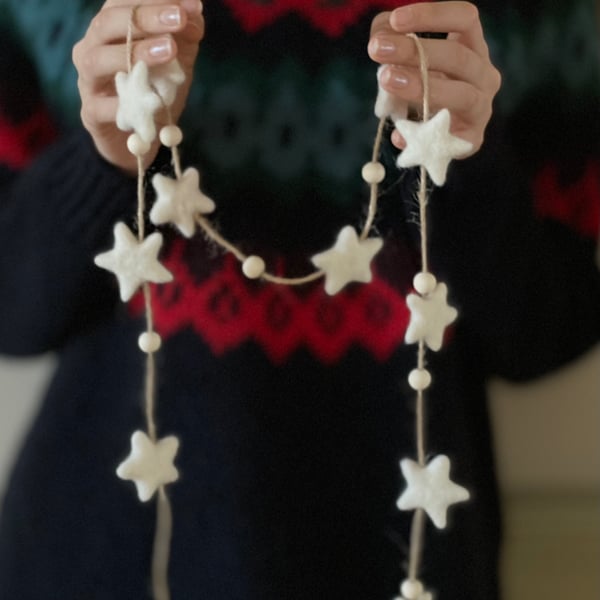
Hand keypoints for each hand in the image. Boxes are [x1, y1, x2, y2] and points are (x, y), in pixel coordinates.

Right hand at [72, 0, 204, 173]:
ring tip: (170, 50)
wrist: (141, 136)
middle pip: (109, 22)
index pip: (124, 1)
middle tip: (180, 19)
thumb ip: (184, 37)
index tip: (190, 5)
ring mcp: (88, 81)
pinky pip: (103, 106)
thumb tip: (195, 12)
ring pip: (98, 59)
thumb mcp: (177, 61)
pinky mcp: (90, 113)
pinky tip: (149, 101)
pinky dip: (125, 102)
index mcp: (110, 28)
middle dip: (146, 17)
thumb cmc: (155, 91)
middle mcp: (92, 47)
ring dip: (135, 52)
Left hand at [368, 2, 500, 155]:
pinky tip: (397, 134)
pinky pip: (448, 135)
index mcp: (473, 48)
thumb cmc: (424, 90)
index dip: (433, 15)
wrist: (438, 137)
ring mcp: (482, 108)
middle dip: (414, 51)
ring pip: (460, 94)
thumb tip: (381, 37)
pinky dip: (420, 134)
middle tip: (376, 49)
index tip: (396, 20)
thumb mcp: (407, 61)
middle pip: (458, 56)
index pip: (465, 19)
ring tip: (387, 79)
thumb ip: (393, 42)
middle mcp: (484, 75)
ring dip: (421, 86)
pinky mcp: (472, 139)